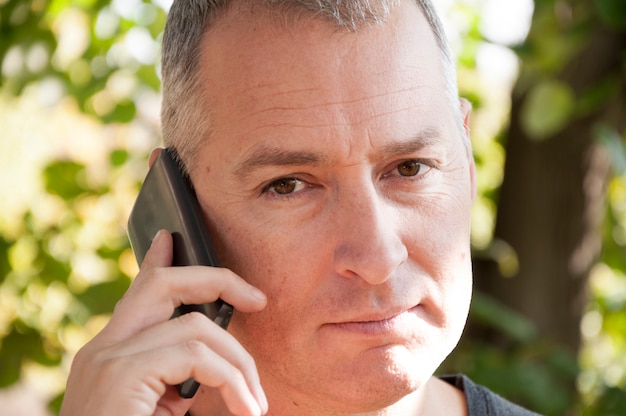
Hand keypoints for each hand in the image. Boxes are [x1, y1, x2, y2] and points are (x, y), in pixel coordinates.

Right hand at [60, 230, 267, 415]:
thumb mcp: (157, 409)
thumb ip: (175, 379)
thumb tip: (209, 364)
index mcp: (111, 355)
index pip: (137, 294)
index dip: (157, 262)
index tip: (171, 239)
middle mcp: (103, 350)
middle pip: (161, 285)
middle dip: (215, 279)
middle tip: (257, 298)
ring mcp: (107, 361)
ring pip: (193, 325)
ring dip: (239, 362)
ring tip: (255, 402)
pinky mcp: (120, 377)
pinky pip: (195, 354)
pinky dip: (231, 379)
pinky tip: (245, 407)